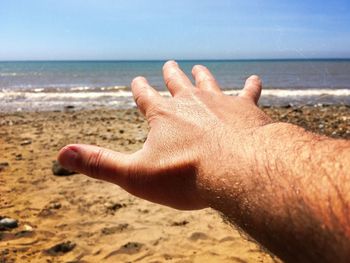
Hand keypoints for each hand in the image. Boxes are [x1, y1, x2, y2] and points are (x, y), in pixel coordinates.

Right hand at [58, 60, 271, 209]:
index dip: (140, 88)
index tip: (137, 80)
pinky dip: (251, 86)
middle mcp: (190, 102)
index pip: (145, 95)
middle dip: (171, 74)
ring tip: (198, 68)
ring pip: (208, 82)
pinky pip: (249, 92)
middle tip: (170, 64)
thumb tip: (61, 154)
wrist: (238, 170)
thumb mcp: (135, 175)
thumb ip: (99, 163)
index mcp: (163, 115)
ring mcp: (219, 102)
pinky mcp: (246, 109)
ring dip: (202, 75)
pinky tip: (254, 79)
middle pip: (177, 82)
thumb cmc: (186, 176)